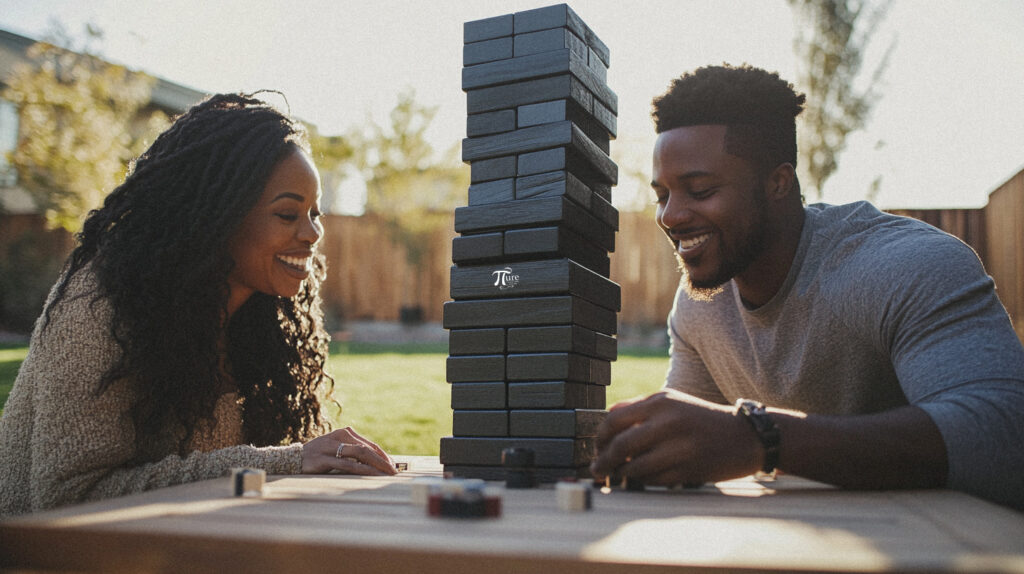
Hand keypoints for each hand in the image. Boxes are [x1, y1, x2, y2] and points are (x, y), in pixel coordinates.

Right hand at [301, 426, 396, 475]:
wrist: (291, 459)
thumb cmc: (318, 457)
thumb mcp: (336, 451)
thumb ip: (352, 454)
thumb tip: (375, 464)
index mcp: (344, 432)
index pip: (369, 445)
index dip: (383, 456)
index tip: (393, 467)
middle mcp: (339, 436)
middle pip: (367, 448)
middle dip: (383, 461)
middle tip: (394, 473)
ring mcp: (331, 446)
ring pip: (360, 454)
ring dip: (376, 465)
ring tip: (385, 476)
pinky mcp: (324, 458)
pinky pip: (348, 464)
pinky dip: (362, 470)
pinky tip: (371, 476)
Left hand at [590, 389, 761, 485]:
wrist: (744, 436)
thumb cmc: (701, 419)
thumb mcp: (672, 402)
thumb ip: (639, 408)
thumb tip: (606, 417)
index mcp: (660, 402)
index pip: (614, 419)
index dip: (600, 437)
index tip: (596, 448)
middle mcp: (668, 422)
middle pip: (620, 445)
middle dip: (603, 462)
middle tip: (597, 470)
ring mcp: (679, 447)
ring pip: (634, 466)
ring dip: (621, 474)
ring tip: (617, 476)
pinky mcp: (688, 469)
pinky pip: (653, 480)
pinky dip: (641, 481)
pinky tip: (639, 479)